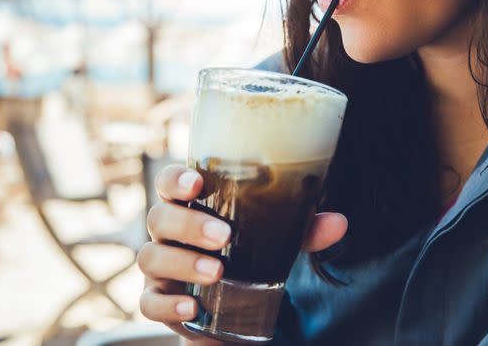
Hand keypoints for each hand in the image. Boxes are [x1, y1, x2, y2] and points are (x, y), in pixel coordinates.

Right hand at [137, 164, 347, 343]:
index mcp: (190, 205)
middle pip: (159, 218)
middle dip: (188, 225)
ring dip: (183, 264)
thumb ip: (301, 228)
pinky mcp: (158, 299)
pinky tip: (193, 308)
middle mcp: (167, 232)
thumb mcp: (274, 237)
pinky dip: (168, 305)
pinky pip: (149, 303)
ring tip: (217, 272)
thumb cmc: (245, 253)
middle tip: (224, 236)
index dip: (175, 180)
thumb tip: (339, 223)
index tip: (197, 183)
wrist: (230, 299)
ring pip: (151, 258)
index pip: (168, 182)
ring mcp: (159, 267)